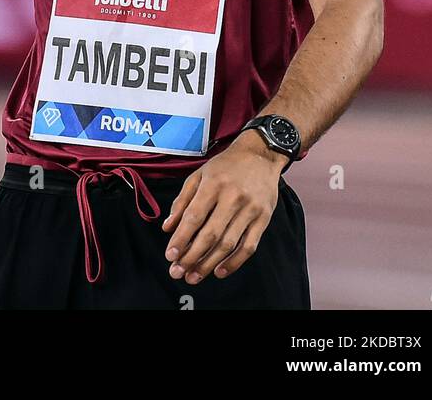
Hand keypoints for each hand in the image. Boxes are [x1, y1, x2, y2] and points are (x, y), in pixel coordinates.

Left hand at [161, 131, 282, 284]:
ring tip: (193, 276)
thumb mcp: (199, 174)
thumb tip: (167, 227)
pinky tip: (219, 271)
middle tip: (177, 272)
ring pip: (228, 244)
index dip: (181, 238)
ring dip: (209, 264)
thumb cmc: (225, 165)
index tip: (170, 256)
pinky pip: (249, 246)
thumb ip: (182, 200)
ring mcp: (250, 210)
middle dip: (192, 257)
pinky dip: (234, 262)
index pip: (194, 217)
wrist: (260, 155)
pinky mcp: (263, 219)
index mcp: (213, 184)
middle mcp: (232, 197)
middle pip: (210, 234)